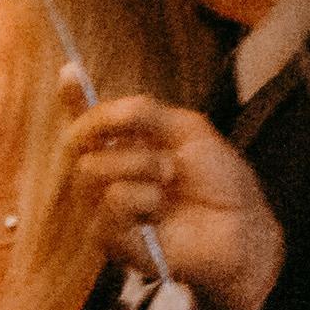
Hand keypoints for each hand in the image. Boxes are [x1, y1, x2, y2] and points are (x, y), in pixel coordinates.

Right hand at [65, 98, 288, 309]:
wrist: (239, 225)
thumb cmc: (218, 181)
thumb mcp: (187, 130)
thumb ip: (145, 113)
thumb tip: (107, 107)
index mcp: (124, 145)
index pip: (87, 120)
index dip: (72, 96)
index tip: (69, 72)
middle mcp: (106, 175)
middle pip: (75, 141)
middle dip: (115, 134)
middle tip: (161, 153)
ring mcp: (102, 206)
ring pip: (89, 171)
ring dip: (140, 167)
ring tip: (169, 181)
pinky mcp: (108, 237)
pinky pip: (108, 203)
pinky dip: (142, 199)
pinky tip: (159, 211)